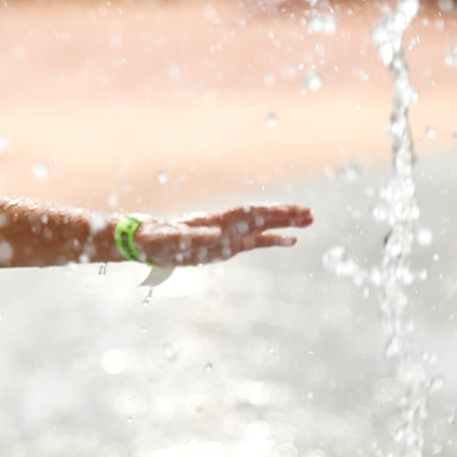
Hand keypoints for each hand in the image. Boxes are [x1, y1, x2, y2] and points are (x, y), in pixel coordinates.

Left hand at [135, 203, 312, 266]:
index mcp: (214, 221)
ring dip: (284, 224)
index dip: (269, 212)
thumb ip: (191, 237)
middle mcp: (225, 224)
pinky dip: (272, 240)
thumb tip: (216, 234)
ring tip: (309, 221)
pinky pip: (254, 242)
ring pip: (261, 227)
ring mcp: (227, 235)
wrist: (145, 241)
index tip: (290, 210)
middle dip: (284, 214)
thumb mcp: (169, 240)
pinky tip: (290, 240)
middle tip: (311, 213)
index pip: (247, 214)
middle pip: (260, 217)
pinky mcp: (226, 246)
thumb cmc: (156, 239)